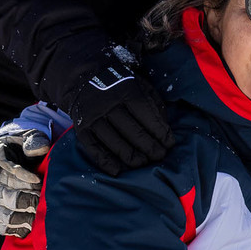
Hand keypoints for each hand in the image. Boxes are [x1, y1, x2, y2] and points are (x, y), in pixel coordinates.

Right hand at [0, 120, 53, 238]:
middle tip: (41, 200)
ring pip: (1, 212)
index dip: (22, 177)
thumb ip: (33, 140)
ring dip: (20, 216)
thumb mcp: (26, 138)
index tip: (38, 181)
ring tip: (37, 217)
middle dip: (25, 198)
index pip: (6, 171)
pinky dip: (12, 228)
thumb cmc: (19, 149)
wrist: (3, 159)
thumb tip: (38, 148)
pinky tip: (27, 228)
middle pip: (4, 194)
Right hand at [67, 43, 172, 175]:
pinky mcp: (81, 128)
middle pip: (132, 131)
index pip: (146, 116)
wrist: (84, 78)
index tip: (169, 144)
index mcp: (126, 91)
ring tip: (143, 163)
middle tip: (159, 156)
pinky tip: (118, 171)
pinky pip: (93, 149)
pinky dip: (105, 162)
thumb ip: (154, 103)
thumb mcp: (140, 84)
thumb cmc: (120, 85)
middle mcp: (108, 104)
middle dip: (149, 147)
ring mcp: (93, 118)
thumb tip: (164, 129)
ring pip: (114, 143)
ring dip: (131, 157)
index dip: (160, 132)